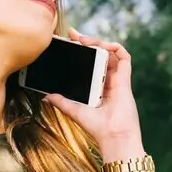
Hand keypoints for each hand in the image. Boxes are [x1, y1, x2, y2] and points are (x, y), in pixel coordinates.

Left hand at [43, 29, 143, 156]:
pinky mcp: (125, 79)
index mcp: (97, 86)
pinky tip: (103, 45)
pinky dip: (115, 47)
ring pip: (111, 52)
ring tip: (84, 40)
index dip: (81, 51)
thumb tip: (45, 96)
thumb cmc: (97, 127)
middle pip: (100, 54)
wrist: (112, 136)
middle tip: (72, 35)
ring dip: (98, 42)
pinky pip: (124, 57)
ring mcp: (117, 78)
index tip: (68, 42)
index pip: (90, 63)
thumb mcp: (74, 110)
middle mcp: (107, 80)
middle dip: (87, 41)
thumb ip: (61, 101)